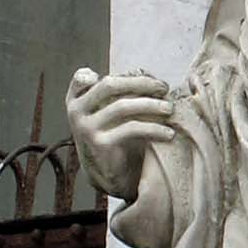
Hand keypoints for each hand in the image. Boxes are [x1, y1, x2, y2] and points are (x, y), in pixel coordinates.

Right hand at [67, 67, 177, 200]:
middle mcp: (77, 112)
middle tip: (163, 87)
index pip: (81, 79)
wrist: (109, 174)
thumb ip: (120, 94)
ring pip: (122, 106)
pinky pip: (131, 129)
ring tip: (170, 109)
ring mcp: (87, 129)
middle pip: (109, 86)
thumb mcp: (111, 114)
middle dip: (140, 83)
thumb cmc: (114, 137)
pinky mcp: (101, 144)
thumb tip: (149, 76)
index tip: (114, 73)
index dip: (98, 73)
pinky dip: (154, 128)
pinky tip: (168, 133)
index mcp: (76, 101)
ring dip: (151, 105)